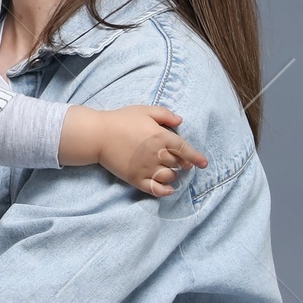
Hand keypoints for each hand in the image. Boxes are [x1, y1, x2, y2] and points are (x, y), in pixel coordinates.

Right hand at [88, 105, 207, 196]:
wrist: (98, 135)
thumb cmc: (121, 120)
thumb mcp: (144, 110)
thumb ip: (164, 114)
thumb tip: (180, 121)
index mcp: (161, 136)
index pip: (185, 149)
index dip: (196, 157)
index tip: (203, 163)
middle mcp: (156, 154)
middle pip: (177, 163)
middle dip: (183, 164)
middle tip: (182, 163)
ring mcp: (146, 168)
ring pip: (168, 177)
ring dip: (173, 175)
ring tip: (170, 171)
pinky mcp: (135, 178)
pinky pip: (154, 189)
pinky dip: (164, 191)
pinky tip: (168, 190)